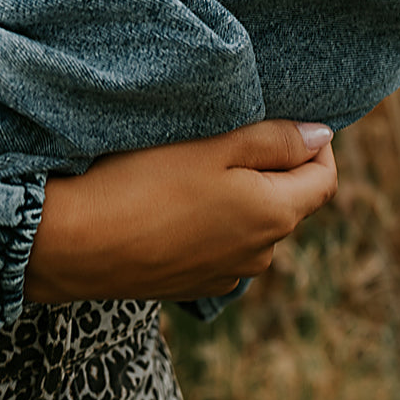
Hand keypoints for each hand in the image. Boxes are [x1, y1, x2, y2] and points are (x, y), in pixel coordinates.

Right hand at [24, 119, 337, 303]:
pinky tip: (169, 201)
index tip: (281, 115)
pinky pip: (218, 245)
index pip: (324, 178)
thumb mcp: (214, 143)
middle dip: (268, 165)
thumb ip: (275, 139)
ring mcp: (226, 275)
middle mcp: (261, 253)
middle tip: (222, 130)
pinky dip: (208, 221)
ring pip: (249, 223)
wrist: (75, 241)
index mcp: (275, 214)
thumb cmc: (143, 180)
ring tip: (189, 164)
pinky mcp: (192, 284)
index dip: (313, 143)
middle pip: (286, 199)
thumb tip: (323, 136)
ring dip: (235, 194)